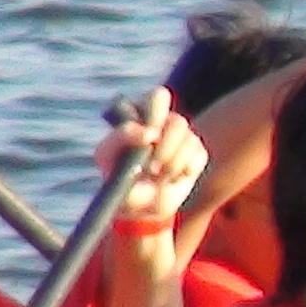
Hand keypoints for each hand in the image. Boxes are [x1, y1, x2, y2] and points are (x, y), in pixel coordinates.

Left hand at [102, 91, 209, 225]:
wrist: (142, 207)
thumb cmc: (119, 180)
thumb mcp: (108, 160)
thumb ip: (121, 139)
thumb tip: (150, 132)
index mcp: (133, 114)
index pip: (152, 98)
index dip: (152, 114)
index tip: (149, 137)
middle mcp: (158, 119)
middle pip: (175, 116)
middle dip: (166, 142)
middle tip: (154, 165)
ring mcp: (178, 133)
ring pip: (186, 136)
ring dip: (172, 163)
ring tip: (158, 178)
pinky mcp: (195, 149)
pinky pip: (197, 153)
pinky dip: (184, 170)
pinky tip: (173, 178)